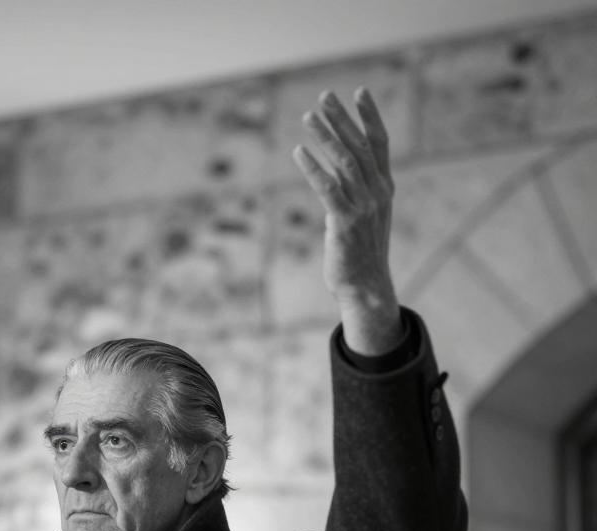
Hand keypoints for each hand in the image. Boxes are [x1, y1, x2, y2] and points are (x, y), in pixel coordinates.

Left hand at [292, 88, 400, 352]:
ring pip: (345, 162)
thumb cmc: (361, 253)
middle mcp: (377, 193)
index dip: (370, 116)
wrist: (365, 287)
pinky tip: (299, 152)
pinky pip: (328, 188)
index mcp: (384, 189)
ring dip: (326, 136)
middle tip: (325, 95)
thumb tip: (340, 175)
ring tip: (308, 116)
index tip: (360, 91)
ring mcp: (363, 207)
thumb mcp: (365, 217)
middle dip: (342, 119)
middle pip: (360, 146)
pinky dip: (313, 167)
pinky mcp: (344, 223)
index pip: (380, 144)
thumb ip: (357, 193)